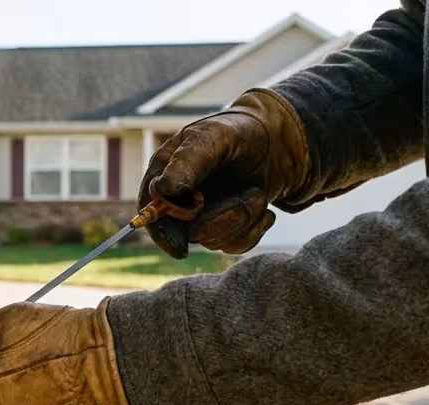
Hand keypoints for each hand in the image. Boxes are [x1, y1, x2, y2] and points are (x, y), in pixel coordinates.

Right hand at [139, 89, 308, 258]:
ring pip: (213, 241)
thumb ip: (187, 162)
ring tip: (259, 194)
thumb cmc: (239, 131)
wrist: (277, 140)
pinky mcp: (223, 227)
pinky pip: (233, 246)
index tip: (180, 248)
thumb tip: (162, 190)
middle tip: (253, 196)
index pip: (151, 213)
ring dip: (243, 220)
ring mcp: (201, 216)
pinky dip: (253, 231)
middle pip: (186, 233)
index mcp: (164, 175)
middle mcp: (178, 200)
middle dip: (222, 220)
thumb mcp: (213, 138)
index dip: (163, 233)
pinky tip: (264, 210)